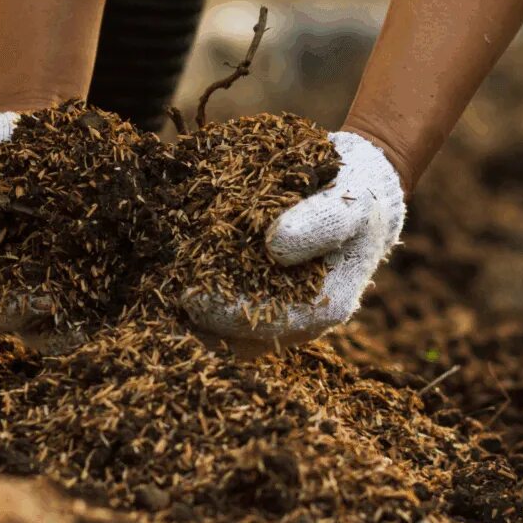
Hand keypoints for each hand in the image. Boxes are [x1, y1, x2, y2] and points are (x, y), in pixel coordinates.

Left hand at [182, 131, 405, 345]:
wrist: (361, 187)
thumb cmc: (357, 195)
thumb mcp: (347, 202)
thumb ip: (319, 222)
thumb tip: (276, 245)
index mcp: (325, 306)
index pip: (263, 326)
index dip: (223, 315)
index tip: (188, 297)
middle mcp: (303, 319)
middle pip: (241, 335)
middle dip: (201, 321)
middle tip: (162, 298)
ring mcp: (285, 309)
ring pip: (231, 328)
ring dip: (197, 315)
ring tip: (162, 293)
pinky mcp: (269, 294)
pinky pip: (230, 308)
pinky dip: (205, 296)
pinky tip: (177, 277)